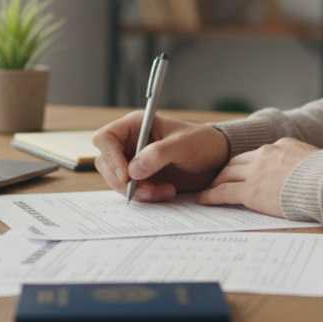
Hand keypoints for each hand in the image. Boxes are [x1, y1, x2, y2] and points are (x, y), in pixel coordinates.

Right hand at [91, 111, 229, 201]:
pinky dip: (145, 196)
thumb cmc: (202, 143)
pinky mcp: (141, 178)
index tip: (127, 176)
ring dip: (138, 191)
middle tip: (148, 189)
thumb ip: (158, 154)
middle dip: (125, 181)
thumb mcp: (182, 145)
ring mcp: (133, 161)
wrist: (216, 160)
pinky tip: (167, 192)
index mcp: (135, 125)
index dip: (111, 157)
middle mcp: (129, 142)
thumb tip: (133, 170)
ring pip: (117, 181)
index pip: (105, 138)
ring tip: (164, 191)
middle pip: (106, 164)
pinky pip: (131, 191)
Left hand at [197, 137, 317, 217]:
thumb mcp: (317, 160)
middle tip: (218, 178)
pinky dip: (211, 195)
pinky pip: (224, 192)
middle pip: (237, 162)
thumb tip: (311, 172)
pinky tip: (203, 199)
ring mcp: (256, 172)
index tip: (241, 169)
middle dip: (227, 170)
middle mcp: (265, 154)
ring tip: (209, 188)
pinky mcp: (250, 191)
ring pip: (227, 174)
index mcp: (281, 146)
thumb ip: (304, 163)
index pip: (257, 154)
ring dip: (217, 181)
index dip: (246, 163)